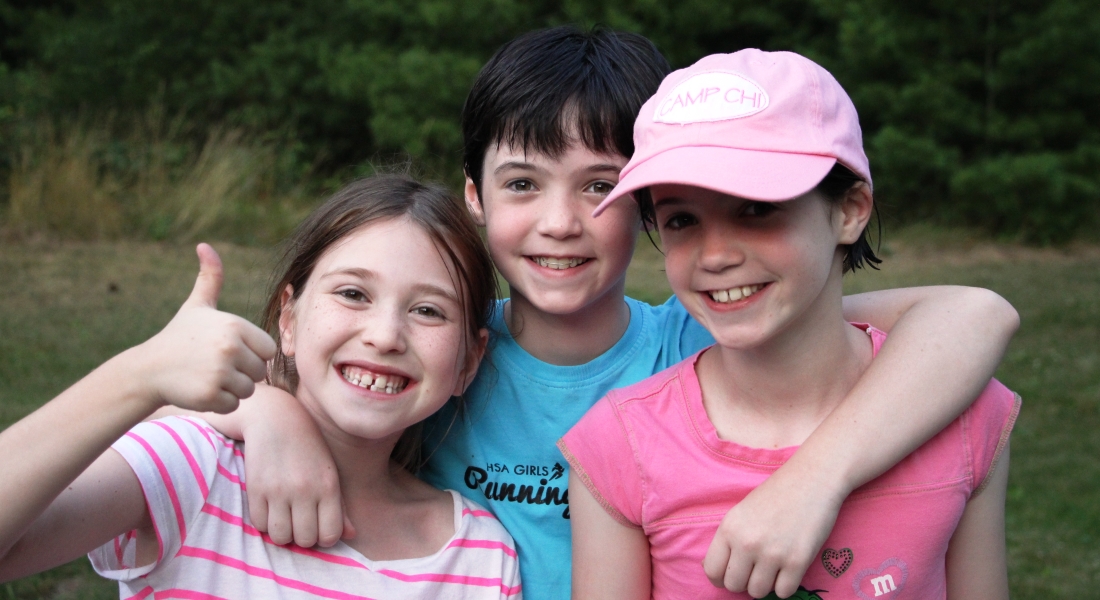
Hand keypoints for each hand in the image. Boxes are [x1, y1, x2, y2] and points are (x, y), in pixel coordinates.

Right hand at [135, 243, 276, 413]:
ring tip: (207, 376)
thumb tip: (205, 246)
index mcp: (234, 325)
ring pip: (249, 389)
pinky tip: (201, 389)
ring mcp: (220, 372)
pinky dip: (220, 402)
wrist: (148, 369)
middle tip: (215, 365)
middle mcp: (230, 347)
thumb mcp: (197, 306)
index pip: (268, 349)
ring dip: (232, 388)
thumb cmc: (179, 336)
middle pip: (260, 371)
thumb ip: (210, 278)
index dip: (251, 353)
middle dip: (242, 372)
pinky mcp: (211, 395)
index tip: (228, 350)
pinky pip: (234, 405)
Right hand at [238, 384, 354, 547]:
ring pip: (280, 537)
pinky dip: (264, 522)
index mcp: (328, 486)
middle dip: (302, 536)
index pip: (330, 534)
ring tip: (283, 517)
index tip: (318, 527)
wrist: (276, 418)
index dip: (324, 537)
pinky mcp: (255, 488)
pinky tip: (269, 508)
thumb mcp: (329, 472)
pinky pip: (258, 524)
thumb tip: (351, 534)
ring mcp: (279, 490)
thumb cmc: (308, 448)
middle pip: (305, 540)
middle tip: (299, 522)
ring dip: (282, 532)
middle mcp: (305, 490)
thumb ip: (340, 506)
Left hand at [702, 468, 844, 598]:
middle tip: (755, 570)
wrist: (812, 480)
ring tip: (773, 568)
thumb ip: (728, 539)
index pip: (712, 571)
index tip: (731, 574)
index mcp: (729, 528)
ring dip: (765, 584)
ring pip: (758, 593)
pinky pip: (783, 593)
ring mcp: (772, 554)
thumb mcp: (741, 512)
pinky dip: (785, 586)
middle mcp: (747, 543)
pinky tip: (788, 569)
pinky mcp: (797, 562)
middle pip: (734, 585)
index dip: (720, 577)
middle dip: (743, 582)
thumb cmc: (776, 495)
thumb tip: (713, 570)